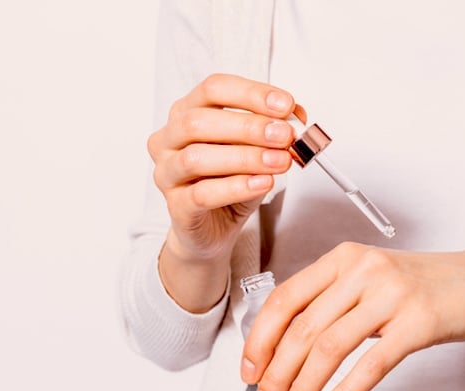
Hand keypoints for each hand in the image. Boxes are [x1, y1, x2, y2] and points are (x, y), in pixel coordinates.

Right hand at [149, 73, 298, 262]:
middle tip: (284, 135)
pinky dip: (236, 187)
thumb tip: (297, 117)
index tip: (285, 105)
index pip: (213, 89)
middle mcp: (169, 139)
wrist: (214, 229)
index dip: (251, 93)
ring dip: (245, 157)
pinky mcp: (176, 206)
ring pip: (197, 157)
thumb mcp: (257, 150)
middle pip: (200, 121)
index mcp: (187, 113)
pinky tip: (263, 183)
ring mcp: (167, 173)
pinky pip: (202, 194)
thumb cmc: (231, 182)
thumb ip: (273, 132)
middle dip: (249, 126)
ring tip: (280, 161)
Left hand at [240, 242, 464, 390]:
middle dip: (277, 375)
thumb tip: (282, 348)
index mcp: (343, 258)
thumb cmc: (421, 285)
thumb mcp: (369, 279)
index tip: (250, 372)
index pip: (285, 299)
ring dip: (304, 389)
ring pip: (329, 348)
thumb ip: (330, 302)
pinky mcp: (417, 322)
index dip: (259, 340)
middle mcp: (362, 270)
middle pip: (302, 329)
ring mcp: (391, 294)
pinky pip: (371, 363)